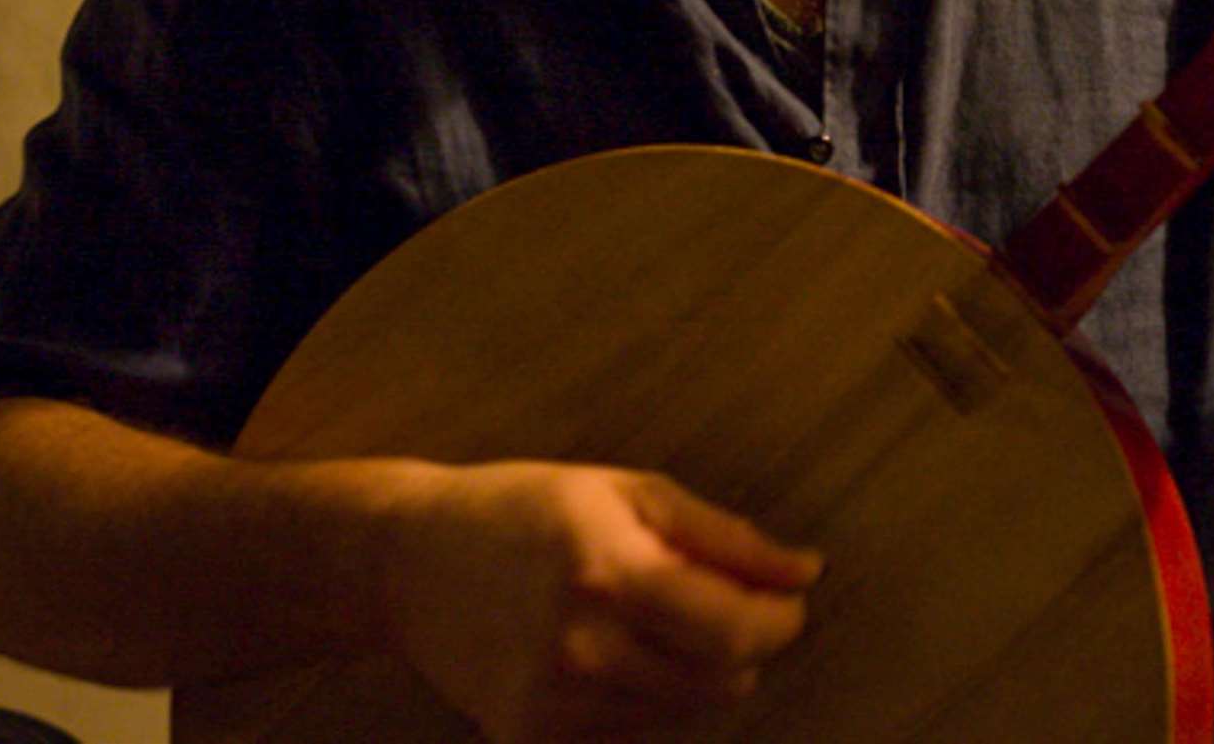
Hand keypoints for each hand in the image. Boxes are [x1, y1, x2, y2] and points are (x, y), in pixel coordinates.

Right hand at [379, 461, 822, 741]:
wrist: (408, 562)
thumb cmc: (526, 510)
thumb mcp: (628, 493)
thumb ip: (725, 537)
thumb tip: (805, 571)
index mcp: (608, 573)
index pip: (739, 631)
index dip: (782, 619)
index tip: (788, 599)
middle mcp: (581, 649)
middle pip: (723, 680)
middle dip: (743, 642)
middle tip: (717, 600)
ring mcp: (552, 707)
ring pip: (686, 711)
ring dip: (696, 670)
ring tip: (650, 618)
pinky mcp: (531, 742)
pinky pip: (636, 733)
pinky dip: (647, 697)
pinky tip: (610, 652)